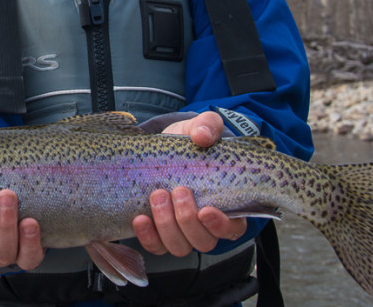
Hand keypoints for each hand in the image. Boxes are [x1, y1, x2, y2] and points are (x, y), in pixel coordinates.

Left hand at [132, 111, 246, 255]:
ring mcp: (182, 233)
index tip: (205, 210)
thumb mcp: (200, 129)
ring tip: (157, 196)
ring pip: (179, 246)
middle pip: (203, 241)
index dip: (220, 225)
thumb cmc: (190, 144)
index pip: (232, 228)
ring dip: (167, 225)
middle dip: (187, 219)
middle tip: (177, 191)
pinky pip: (155, 246)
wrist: (162, 150)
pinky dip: (147, 236)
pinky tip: (140, 218)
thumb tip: (202, 135)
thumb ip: (208, 126)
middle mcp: (206, 226)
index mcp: (227, 206)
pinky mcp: (159, 234)